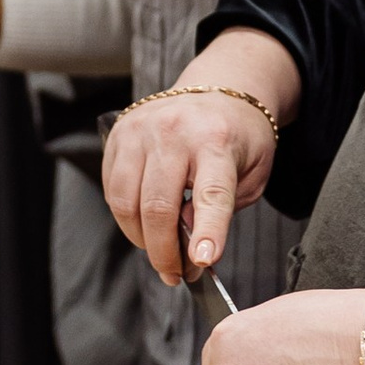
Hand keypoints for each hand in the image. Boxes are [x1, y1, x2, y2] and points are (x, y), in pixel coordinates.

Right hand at [103, 82, 279, 280]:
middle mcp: (175, 131)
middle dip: (164, 252)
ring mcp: (141, 130)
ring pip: (126, 202)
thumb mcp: (252, 173)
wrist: (221, 88)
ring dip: (140, 238)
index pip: (211, 194)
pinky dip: (126, 216)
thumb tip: (187, 241)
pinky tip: (144, 221)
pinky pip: (112, 190)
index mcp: (217, 141)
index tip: (203, 262)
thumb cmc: (239, 137)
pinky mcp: (119, 134)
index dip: (207, 232)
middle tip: (176, 275)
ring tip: (159, 251)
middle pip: (158, 206)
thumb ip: (223, 207)